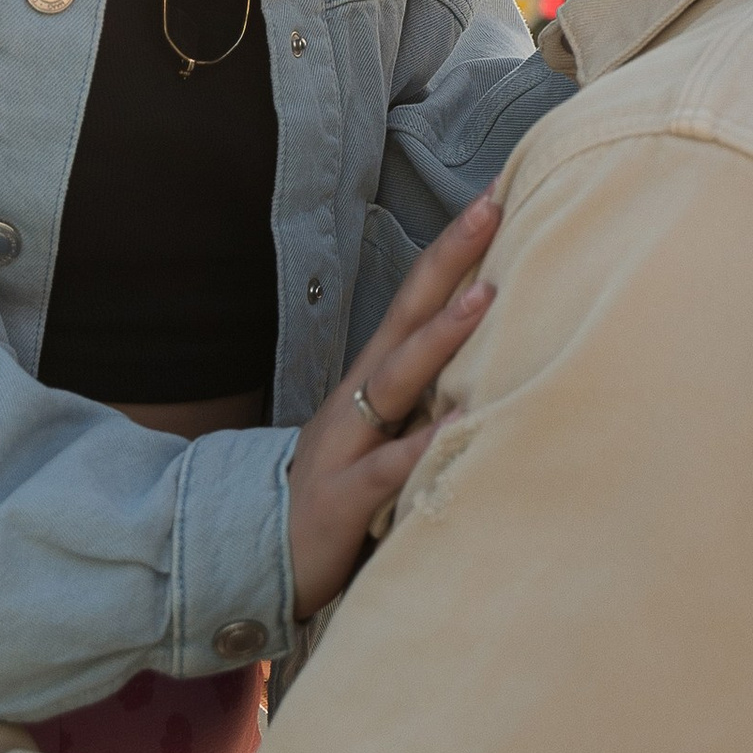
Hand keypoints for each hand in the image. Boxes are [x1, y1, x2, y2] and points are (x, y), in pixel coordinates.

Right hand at [285, 193, 500, 619]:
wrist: (258, 553)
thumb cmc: (339, 490)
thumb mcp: (380, 436)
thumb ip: (422, 401)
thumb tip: (488, 361)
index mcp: (371, 379)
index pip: (415, 300)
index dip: (451, 250)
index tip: (493, 198)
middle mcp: (359, 398)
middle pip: (407, 315)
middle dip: (449, 260)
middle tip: (490, 207)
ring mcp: (348, 442)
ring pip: (398, 378)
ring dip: (441, 335)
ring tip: (485, 296)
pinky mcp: (345, 495)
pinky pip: (389, 466)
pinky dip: (425, 443)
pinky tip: (463, 422)